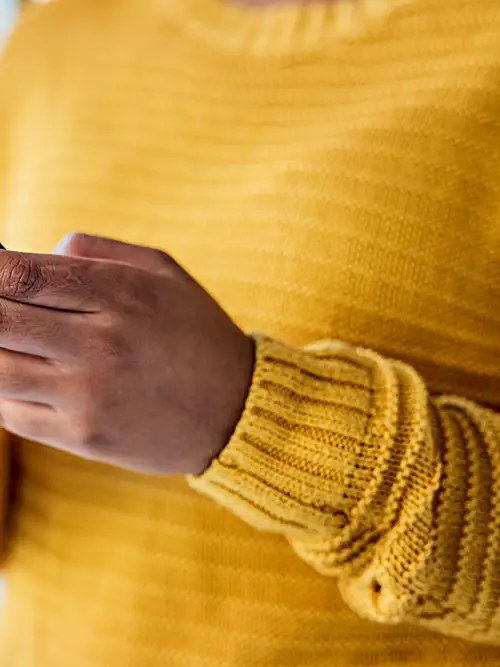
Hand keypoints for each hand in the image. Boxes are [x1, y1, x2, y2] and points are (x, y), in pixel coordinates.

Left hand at [0, 234, 254, 473]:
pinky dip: (2, 392)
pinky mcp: (84, 436)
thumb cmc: (197, 332)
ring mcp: (90, 394)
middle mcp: (103, 342)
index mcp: (123, 293)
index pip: (22, 273)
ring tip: (7, 342)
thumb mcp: (164, 272)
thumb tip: (36, 254)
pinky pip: (12, 413)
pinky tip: (16, 377)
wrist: (236, 408)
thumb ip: (99, 251)